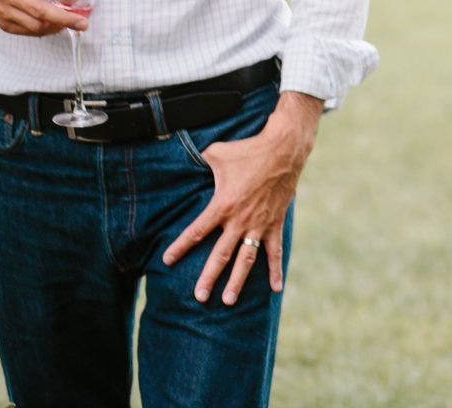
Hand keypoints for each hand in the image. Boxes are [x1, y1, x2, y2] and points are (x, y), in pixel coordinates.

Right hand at [0, 0, 105, 35]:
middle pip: (39, 9)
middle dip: (64, 17)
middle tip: (83, 23)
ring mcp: (2, 9)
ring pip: (35, 24)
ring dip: (58, 26)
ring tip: (72, 22)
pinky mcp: (3, 24)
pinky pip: (30, 32)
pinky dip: (47, 30)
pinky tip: (56, 24)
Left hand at [163, 91, 322, 304]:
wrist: (284, 150)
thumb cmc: (248, 150)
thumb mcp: (218, 153)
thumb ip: (201, 160)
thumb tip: (186, 156)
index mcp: (222, 205)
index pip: (196, 231)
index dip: (180, 247)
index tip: (167, 261)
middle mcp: (240, 220)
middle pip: (220, 255)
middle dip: (208, 277)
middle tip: (199, 297)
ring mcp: (259, 225)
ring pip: (246, 260)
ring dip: (238, 281)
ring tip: (229, 300)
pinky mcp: (275, 224)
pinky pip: (275, 251)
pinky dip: (275, 270)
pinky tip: (275, 288)